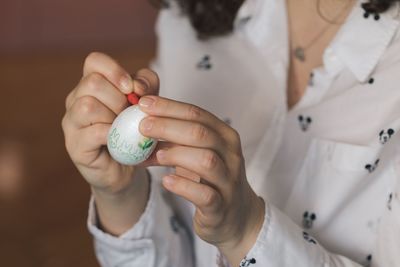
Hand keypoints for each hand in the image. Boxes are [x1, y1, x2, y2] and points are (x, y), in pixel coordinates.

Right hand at [61, 52, 159, 233]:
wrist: (127, 167)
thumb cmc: (133, 130)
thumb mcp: (147, 102)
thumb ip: (147, 84)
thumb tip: (138, 87)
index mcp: (91, 85)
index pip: (94, 61)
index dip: (115, 70)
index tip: (131, 88)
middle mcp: (76, 100)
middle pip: (92, 82)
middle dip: (119, 99)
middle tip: (129, 115)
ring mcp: (72, 123)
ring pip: (87, 106)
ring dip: (114, 117)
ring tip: (123, 128)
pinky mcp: (75, 146)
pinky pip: (93, 132)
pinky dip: (112, 135)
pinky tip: (120, 140)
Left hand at [138, 96, 264, 265]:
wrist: (235, 214)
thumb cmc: (211, 178)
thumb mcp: (195, 153)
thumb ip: (173, 141)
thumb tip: (139, 128)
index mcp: (224, 135)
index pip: (196, 113)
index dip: (169, 107)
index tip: (143, 103)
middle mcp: (231, 154)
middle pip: (200, 133)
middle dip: (168, 127)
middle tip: (142, 126)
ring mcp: (228, 180)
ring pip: (206, 160)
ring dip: (176, 154)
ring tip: (155, 155)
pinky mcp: (221, 205)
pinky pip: (204, 194)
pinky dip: (183, 186)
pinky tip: (166, 181)